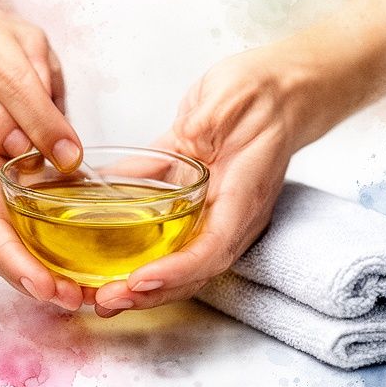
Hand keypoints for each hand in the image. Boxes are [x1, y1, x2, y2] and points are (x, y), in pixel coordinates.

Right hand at [0, 101, 87, 310]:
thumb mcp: (18, 61)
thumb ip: (37, 111)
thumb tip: (65, 159)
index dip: (14, 255)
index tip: (46, 282)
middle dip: (29, 278)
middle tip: (72, 299)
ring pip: (2, 241)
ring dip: (36, 273)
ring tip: (76, 295)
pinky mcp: (0, 182)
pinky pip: (14, 226)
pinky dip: (39, 253)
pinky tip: (68, 270)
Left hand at [93, 45, 302, 315]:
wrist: (282, 85)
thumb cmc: (261, 93)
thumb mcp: (221, 106)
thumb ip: (189, 136)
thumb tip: (154, 158)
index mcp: (244, 197)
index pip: (211, 250)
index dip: (174, 272)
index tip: (138, 281)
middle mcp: (232, 214)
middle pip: (193, 270)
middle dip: (149, 293)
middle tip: (106, 301)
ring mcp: (216, 209)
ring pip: (180, 260)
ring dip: (143, 284)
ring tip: (104, 296)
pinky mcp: (197, 196)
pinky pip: (171, 234)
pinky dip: (142, 252)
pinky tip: (109, 259)